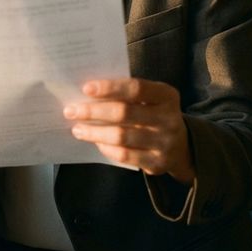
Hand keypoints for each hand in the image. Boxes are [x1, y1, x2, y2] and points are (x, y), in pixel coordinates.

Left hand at [63, 77, 194, 184]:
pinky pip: (125, 156)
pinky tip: (96, 142)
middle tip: (70, 110)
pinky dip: (106, 148)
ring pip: (122, 136)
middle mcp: (169, 118)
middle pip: (125, 113)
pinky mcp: (158, 163)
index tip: (85, 88)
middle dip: (93, 111)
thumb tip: (87, 93)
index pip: (136, 88)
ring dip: (95, 132)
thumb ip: (126, 94)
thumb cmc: (153, 114)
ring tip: (77, 129)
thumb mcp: (150, 99)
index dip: (110, 87)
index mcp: (166, 96)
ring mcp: (165, 143)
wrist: (181, 146)